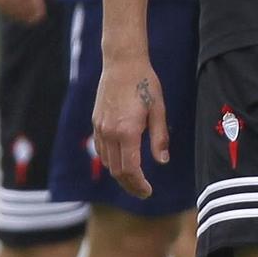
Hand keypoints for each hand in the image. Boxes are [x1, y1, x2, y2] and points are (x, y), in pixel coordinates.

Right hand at [93, 54, 165, 197]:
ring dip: (120, 175)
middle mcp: (109, 133)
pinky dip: (110, 161)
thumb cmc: (146, 84)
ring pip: (107, 162)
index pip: (130, 169)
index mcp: (127, 131)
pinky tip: (122, 162)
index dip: (138, 184)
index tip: (148, 192)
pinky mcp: (96, 123)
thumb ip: (160, 138)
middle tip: (143, 191)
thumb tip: (162, 162)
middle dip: (130, 184)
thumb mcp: (159, 110)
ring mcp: (99, 128)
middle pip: (116, 170)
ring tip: (135, 179)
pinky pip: (101, 150)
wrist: (122, 64)